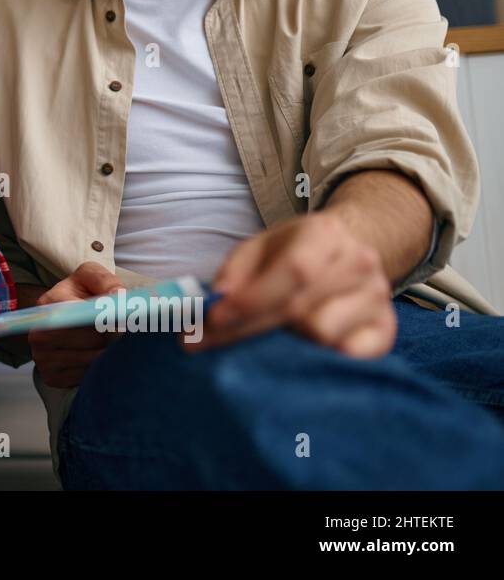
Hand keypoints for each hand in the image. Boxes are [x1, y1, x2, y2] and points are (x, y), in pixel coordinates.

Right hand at [28, 261, 125, 388]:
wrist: (57, 316)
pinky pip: (86, 377)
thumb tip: (120, 297)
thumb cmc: (77, 295)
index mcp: (48, 304)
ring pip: (93, 360)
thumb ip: (106, 282)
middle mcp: (39, 333)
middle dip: (110, 334)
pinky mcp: (51, 377)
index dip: (108, 317)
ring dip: (107, 352)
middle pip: (92, 341)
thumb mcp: (90, 278)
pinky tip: (95, 355)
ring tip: (107, 340)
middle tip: (115, 328)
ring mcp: (42, 358)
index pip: (84, 316)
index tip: (123, 316)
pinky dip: (97, 369)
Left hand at [193, 210, 395, 357]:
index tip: (214, 320)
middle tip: (206, 342)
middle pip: (304, 309)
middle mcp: (359, 263)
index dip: (253, 300)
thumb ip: (234, 271)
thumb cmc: (292, 253)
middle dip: (249, 329)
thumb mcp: (258, 249)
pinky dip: (319, 357)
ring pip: (323, 336)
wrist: (346, 254)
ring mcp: (378, 298)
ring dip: (287, 341)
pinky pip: (349, 357)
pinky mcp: (385, 331)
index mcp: (325, 234)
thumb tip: (219, 298)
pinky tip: (300, 348)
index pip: (294, 271)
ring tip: (268, 333)